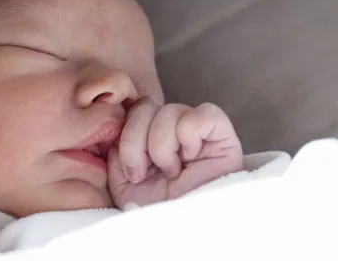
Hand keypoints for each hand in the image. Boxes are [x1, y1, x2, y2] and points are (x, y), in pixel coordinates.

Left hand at [108, 98, 242, 208]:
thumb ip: (116, 149)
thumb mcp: (122, 181)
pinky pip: (204, 113)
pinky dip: (189, 135)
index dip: (125, 135)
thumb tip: (118, 124)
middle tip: (144, 174)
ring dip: (162, 146)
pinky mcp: (222, 135)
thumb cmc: (154, 209)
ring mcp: (197, 131)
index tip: (131, 172)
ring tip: (171, 172)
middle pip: (146, 107)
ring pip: (170, 110)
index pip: (131, 110)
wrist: (181, 232)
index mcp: (148, 135)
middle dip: (136, 142)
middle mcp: (172, 129)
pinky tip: (190, 159)